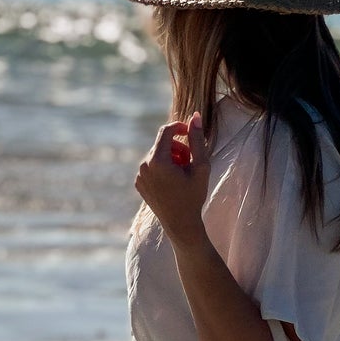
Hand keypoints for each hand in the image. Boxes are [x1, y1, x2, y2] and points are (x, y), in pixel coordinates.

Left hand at [134, 110, 209, 247]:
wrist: (181, 225)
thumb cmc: (194, 197)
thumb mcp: (200, 167)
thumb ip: (197, 140)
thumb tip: (194, 116)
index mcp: (158, 161)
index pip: (166, 131)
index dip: (179, 127)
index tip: (190, 132)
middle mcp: (144, 166)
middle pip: (162, 144)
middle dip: (178, 148)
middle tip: (190, 162)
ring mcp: (139, 175)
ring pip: (156, 155)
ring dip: (170, 159)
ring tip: (182, 174)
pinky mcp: (138, 183)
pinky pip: (151, 167)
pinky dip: (162, 169)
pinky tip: (172, 183)